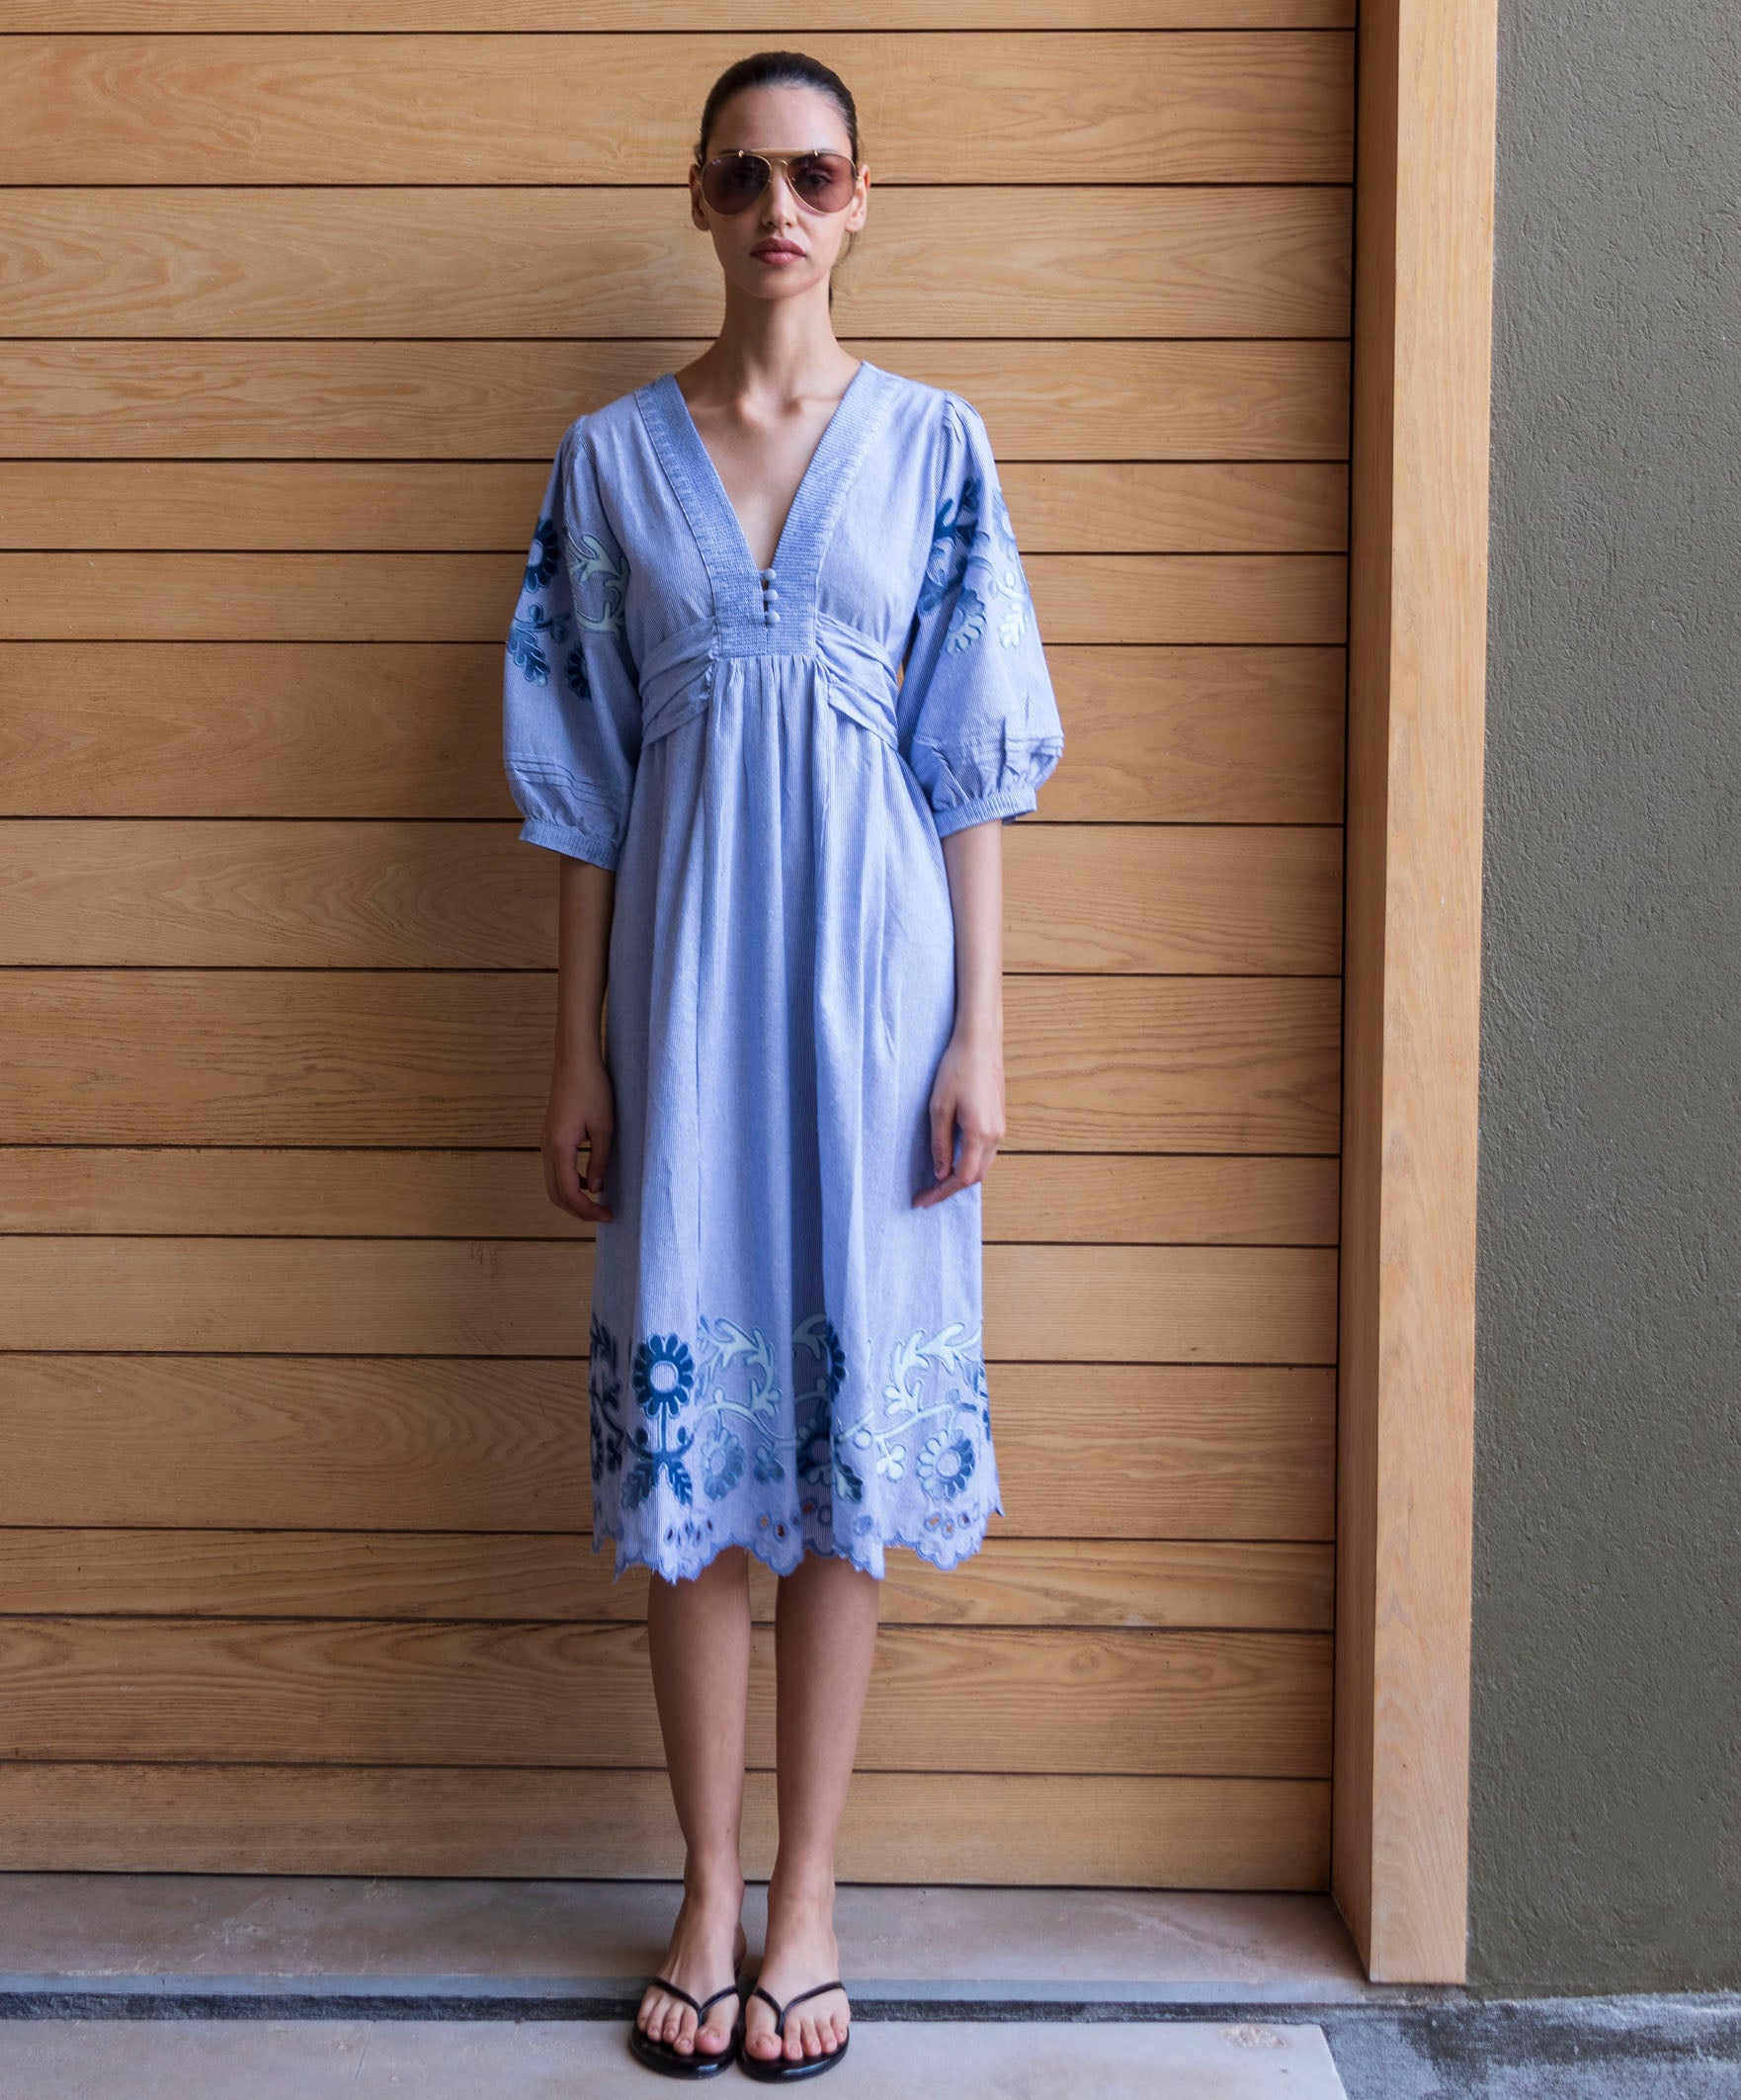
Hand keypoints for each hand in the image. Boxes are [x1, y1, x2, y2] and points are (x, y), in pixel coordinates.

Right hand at [542, 1056, 616, 1222]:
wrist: (574, 1062)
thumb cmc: (592, 1089)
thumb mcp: (604, 1127)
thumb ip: (599, 1160)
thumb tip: (597, 1188)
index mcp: (559, 1148)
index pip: (569, 1193)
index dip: (587, 1210)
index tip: (608, 1215)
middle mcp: (546, 1149)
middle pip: (556, 1194)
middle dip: (578, 1210)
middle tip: (604, 1214)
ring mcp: (546, 1143)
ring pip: (554, 1184)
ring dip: (574, 1198)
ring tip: (598, 1202)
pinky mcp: (551, 1137)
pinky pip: (556, 1170)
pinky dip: (570, 1183)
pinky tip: (591, 1180)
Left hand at [913, 1026, 1004, 1207]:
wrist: (980, 1042)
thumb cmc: (956, 1069)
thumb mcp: (938, 1107)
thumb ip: (940, 1142)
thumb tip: (940, 1172)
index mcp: (979, 1134)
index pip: (962, 1177)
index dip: (941, 1193)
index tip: (921, 1201)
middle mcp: (995, 1135)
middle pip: (975, 1176)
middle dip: (951, 1189)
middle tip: (926, 1194)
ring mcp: (1000, 1128)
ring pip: (982, 1165)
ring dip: (961, 1176)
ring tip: (937, 1181)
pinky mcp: (999, 1120)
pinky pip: (986, 1152)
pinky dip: (970, 1162)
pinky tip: (952, 1160)